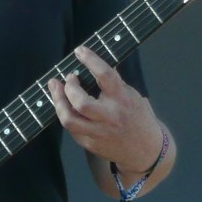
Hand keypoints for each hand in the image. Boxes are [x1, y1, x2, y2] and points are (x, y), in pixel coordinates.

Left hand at [47, 45, 164, 174]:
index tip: (79, 51)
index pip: (106, 76)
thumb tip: (92, 65)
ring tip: (56, 89)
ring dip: (58, 102)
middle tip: (69, 78)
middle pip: (81, 102)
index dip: (91, 60)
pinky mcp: (90, 144)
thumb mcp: (131, 95)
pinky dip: (65, 114)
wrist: (145, 150)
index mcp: (122, 100)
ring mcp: (99, 132)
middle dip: (69, 87)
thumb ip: (113, 83)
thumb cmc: (137, 117)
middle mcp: (110, 116)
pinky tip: (65, 106)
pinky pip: (71, 128)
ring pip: (69, 119)